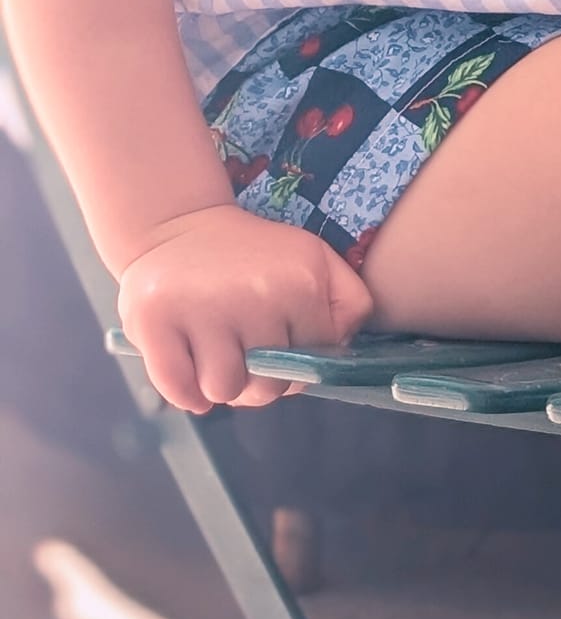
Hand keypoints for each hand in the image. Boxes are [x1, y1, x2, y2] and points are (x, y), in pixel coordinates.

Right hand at [116, 205, 373, 413]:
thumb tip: (341, 350)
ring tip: (216, 351)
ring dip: (220, 383)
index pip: (313, 363)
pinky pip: (180, 392)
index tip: (280, 340)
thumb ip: (349, 302)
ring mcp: (202, 310)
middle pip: (268, 386)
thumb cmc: (255, 255)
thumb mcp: (315, 260)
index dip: (298, 363)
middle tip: (244, 347)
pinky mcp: (154, 323)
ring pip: (224, 391)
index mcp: (301, 282)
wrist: (179, 225)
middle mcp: (255, 295)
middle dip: (259, 379)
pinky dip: (185, 391)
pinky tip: (190, 363)